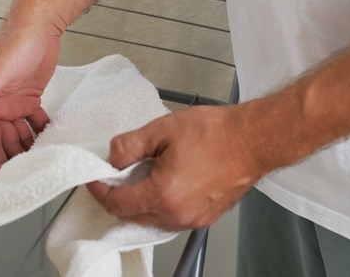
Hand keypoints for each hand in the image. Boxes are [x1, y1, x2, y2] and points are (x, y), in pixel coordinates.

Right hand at [0, 26, 60, 173]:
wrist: (40, 25)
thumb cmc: (17, 41)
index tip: (0, 176)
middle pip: (6, 138)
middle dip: (14, 156)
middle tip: (25, 174)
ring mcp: (15, 102)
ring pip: (21, 132)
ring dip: (29, 146)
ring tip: (40, 162)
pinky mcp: (31, 97)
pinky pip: (35, 121)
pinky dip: (41, 131)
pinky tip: (50, 141)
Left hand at [87, 105, 266, 230]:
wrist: (254, 139)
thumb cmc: (216, 133)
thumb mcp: (161, 129)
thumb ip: (128, 146)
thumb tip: (112, 158)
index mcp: (164, 194)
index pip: (116, 203)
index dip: (99, 190)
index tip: (95, 178)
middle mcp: (178, 214)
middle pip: (130, 216)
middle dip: (117, 196)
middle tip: (115, 173)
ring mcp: (193, 219)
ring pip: (150, 219)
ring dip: (137, 201)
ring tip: (140, 174)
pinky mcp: (204, 217)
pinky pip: (169, 218)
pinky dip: (157, 204)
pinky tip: (160, 182)